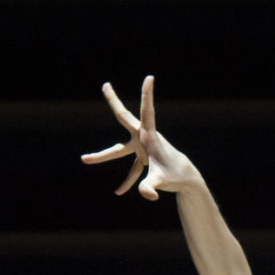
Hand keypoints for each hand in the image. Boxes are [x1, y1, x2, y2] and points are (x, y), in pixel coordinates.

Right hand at [81, 76, 200, 199]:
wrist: (189, 181)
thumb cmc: (176, 177)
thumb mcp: (161, 181)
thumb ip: (150, 187)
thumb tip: (148, 195)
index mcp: (149, 136)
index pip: (147, 112)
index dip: (147, 95)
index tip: (150, 78)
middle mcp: (144, 138)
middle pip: (124, 118)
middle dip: (114, 102)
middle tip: (105, 85)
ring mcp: (142, 148)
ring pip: (119, 150)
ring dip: (103, 157)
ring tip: (84, 159)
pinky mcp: (144, 159)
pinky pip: (131, 169)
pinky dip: (127, 180)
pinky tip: (119, 192)